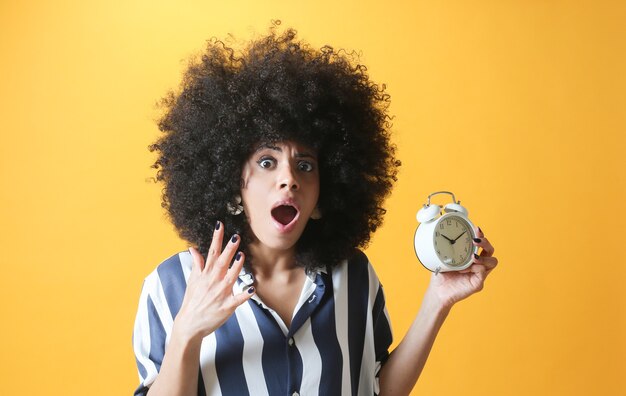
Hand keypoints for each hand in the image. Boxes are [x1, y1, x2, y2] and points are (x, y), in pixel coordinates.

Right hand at [173, 221, 254, 342]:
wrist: (189, 324)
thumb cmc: (192, 300)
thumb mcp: (192, 280)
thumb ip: (197, 263)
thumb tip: (193, 248)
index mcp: (206, 274)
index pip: (212, 252)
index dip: (216, 238)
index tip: (220, 225)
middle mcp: (213, 282)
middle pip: (222, 263)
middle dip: (228, 250)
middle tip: (235, 237)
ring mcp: (220, 294)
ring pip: (230, 278)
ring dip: (236, 267)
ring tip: (242, 255)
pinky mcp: (226, 307)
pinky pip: (237, 300)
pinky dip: (244, 295)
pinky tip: (252, 288)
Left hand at [427, 226, 497, 308]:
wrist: (438, 291)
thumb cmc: (441, 274)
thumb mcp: (443, 258)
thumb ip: (447, 248)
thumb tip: (444, 234)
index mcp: (471, 257)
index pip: (481, 244)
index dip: (481, 236)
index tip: (476, 229)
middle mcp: (478, 264)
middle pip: (490, 250)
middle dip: (485, 242)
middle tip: (475, 240)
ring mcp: (479, 274)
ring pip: (492, 261)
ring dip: (483, 256)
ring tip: (472, 257)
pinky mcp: (478, 283)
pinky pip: (483, 272)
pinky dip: (475, 268)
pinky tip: (464, 268)